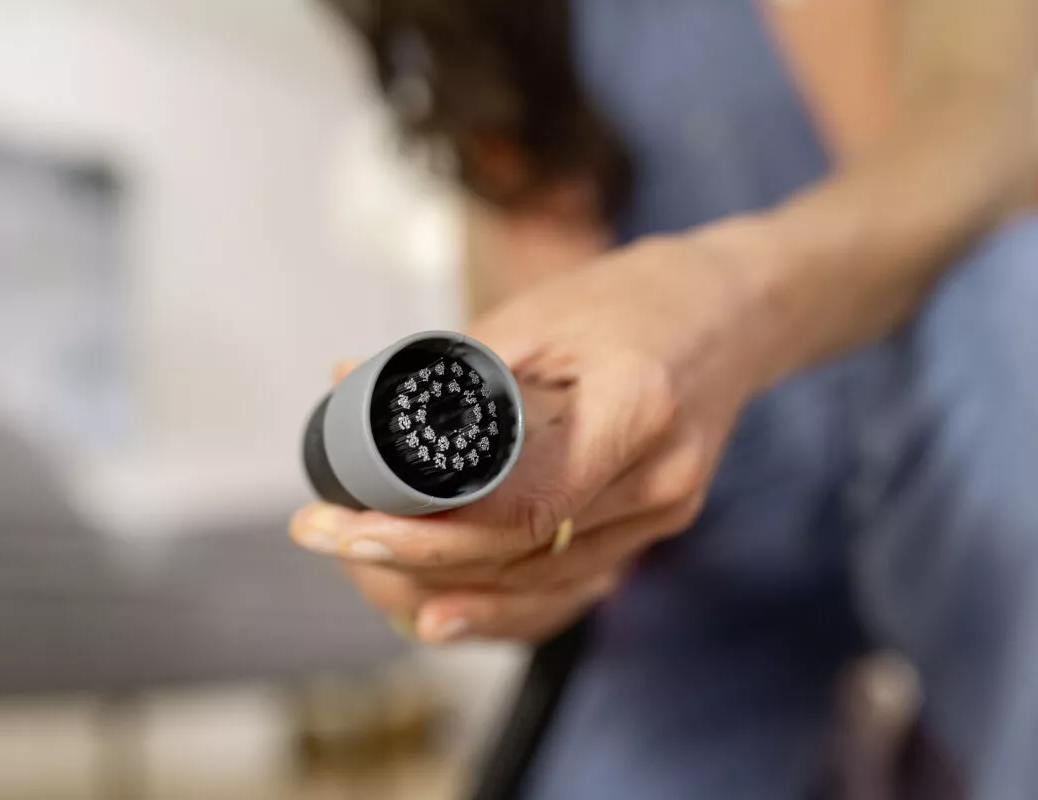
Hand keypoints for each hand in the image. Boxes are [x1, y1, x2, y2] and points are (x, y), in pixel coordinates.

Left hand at [291, 223, 776, 642]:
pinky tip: (442, 607)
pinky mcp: (654, 528)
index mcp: (636, 410)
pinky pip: (569, 585)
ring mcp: (663, 514)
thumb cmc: (639, 298)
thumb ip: (454, 364)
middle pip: (520, 557)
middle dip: (411, 561)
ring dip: (446, 587)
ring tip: (363, 567)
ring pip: (540, 587)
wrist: (735, 313)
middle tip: (326, 538)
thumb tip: (351, 387)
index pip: (519, 508)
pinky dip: (501, 599)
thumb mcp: (543, 311)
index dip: (425, 533)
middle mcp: (657, 480)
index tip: (346, 525)